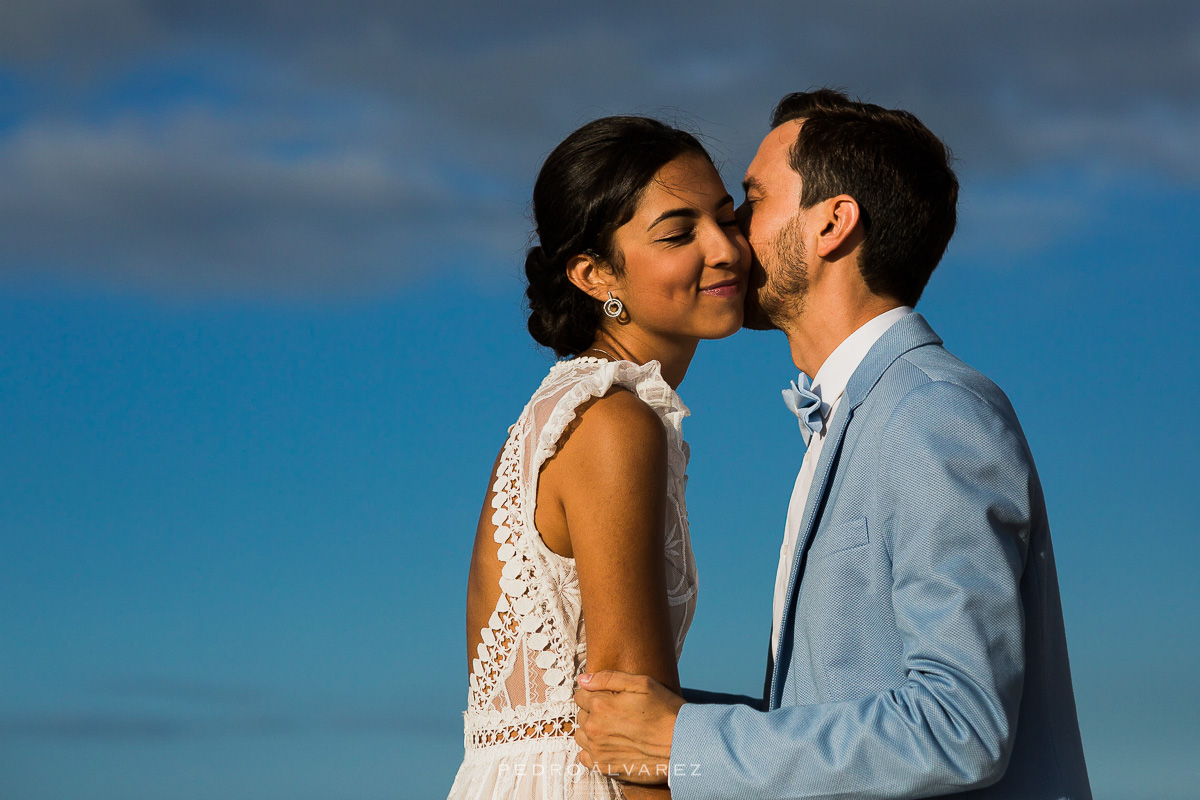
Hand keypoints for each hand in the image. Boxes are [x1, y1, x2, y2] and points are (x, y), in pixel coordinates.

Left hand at [573, 670, 684, 784]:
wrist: (681, 745)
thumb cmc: (665, 711)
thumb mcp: (642, 684)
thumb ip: (608, 678)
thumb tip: (583, 679)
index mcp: (601, 704)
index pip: (581, 694)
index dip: (595, 693)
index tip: (610, 698)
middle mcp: (594, 727)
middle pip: (581, 714)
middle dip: (595, 711)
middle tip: (617, 714)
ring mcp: (597, 749)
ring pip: (582, 734)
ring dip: (593, 730)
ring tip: (614, 730)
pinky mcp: (603, 767)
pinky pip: (584, 756)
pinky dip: (593, 750)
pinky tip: (610, 745)